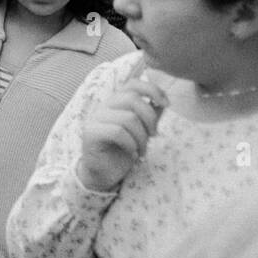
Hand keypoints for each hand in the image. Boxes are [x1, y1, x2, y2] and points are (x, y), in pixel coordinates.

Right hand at [76, 76, 167, 192]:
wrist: (104, 173)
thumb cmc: (123, 151)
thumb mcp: (142, 131)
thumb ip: (150, 115)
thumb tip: (162, 101)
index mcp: (116, 103)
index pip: (132, 84)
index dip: (151, 89)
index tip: (167, 104)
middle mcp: (103, 107)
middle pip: (132, 99)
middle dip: (150, 118)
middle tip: (154, 136)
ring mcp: (95, 119)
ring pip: (128, 118)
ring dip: (141, 138)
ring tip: (142, 150)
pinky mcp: (90, 133)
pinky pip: (117, 132)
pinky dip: (130, 144)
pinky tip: (132, 154)